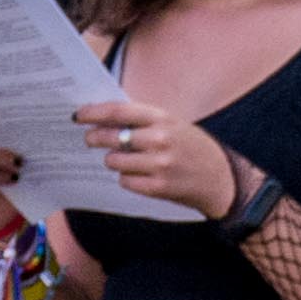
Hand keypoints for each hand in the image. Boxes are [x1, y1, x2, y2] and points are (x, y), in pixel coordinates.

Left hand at [73, 96, 247, 218]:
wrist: (222, 178)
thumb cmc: (192, 147)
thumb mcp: (173, 123)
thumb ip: (143, 120)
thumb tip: (104, 118)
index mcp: (162, 118)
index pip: (118, 111)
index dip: (93, 112)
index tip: (78, 115)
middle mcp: (159, 139)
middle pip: (111, 137)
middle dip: (94, 138)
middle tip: (89, 139)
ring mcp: (159, 165)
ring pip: (114, 161)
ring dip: (114, 161)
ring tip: (127, 160)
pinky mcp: (158, 187)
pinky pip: (125, 181)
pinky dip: (127, 178)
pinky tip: (139, 175)